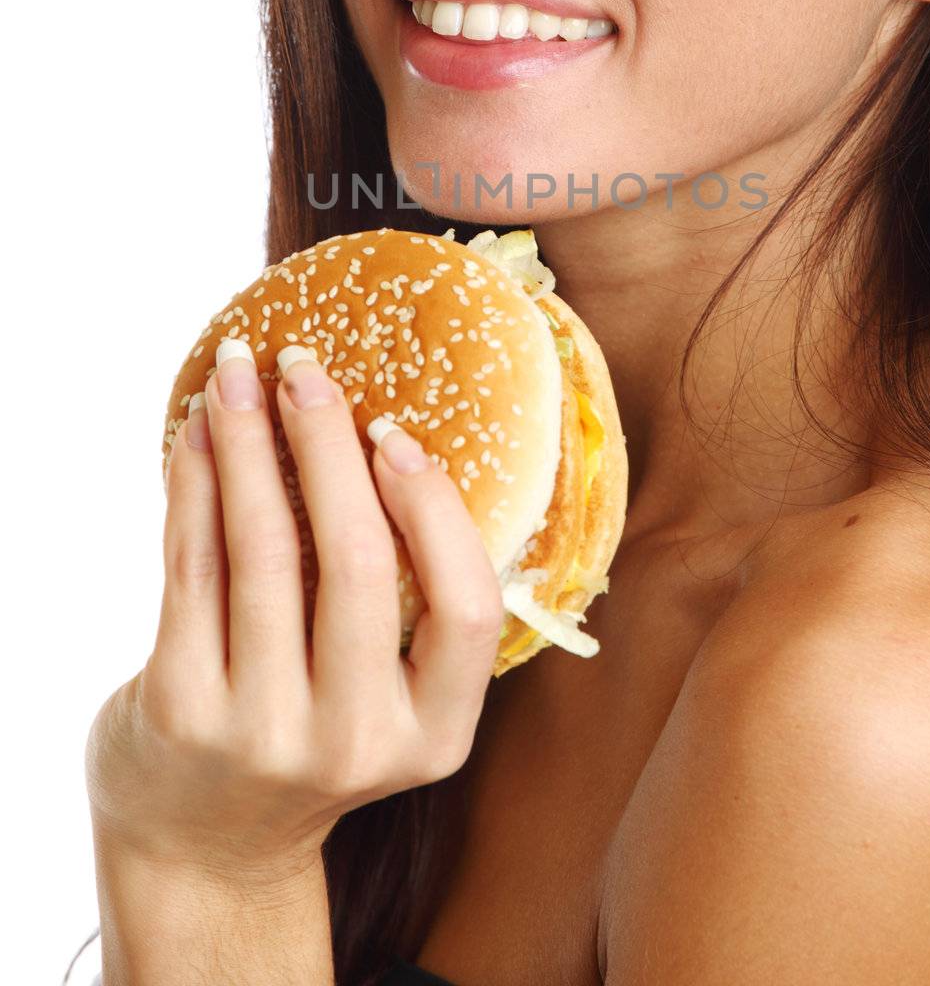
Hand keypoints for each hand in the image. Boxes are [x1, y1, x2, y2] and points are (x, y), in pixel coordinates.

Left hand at [85, 339, 503, 885]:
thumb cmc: (314, 732)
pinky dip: (194, 484)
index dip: (435, 511)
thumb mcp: (391, 702)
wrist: (205, 842)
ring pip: (263, 550)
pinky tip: (196, 435)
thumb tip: (392, 433)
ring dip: (247, 443)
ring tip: (236, 376)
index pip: (467, 610)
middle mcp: (355, 742)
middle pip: (357, 562)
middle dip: (326, 444)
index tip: (394, 434)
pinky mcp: (181, 710)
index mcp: (433, 736)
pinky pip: (193, 565)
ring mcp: (262, 732)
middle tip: (304, 368)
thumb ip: (412, 605)